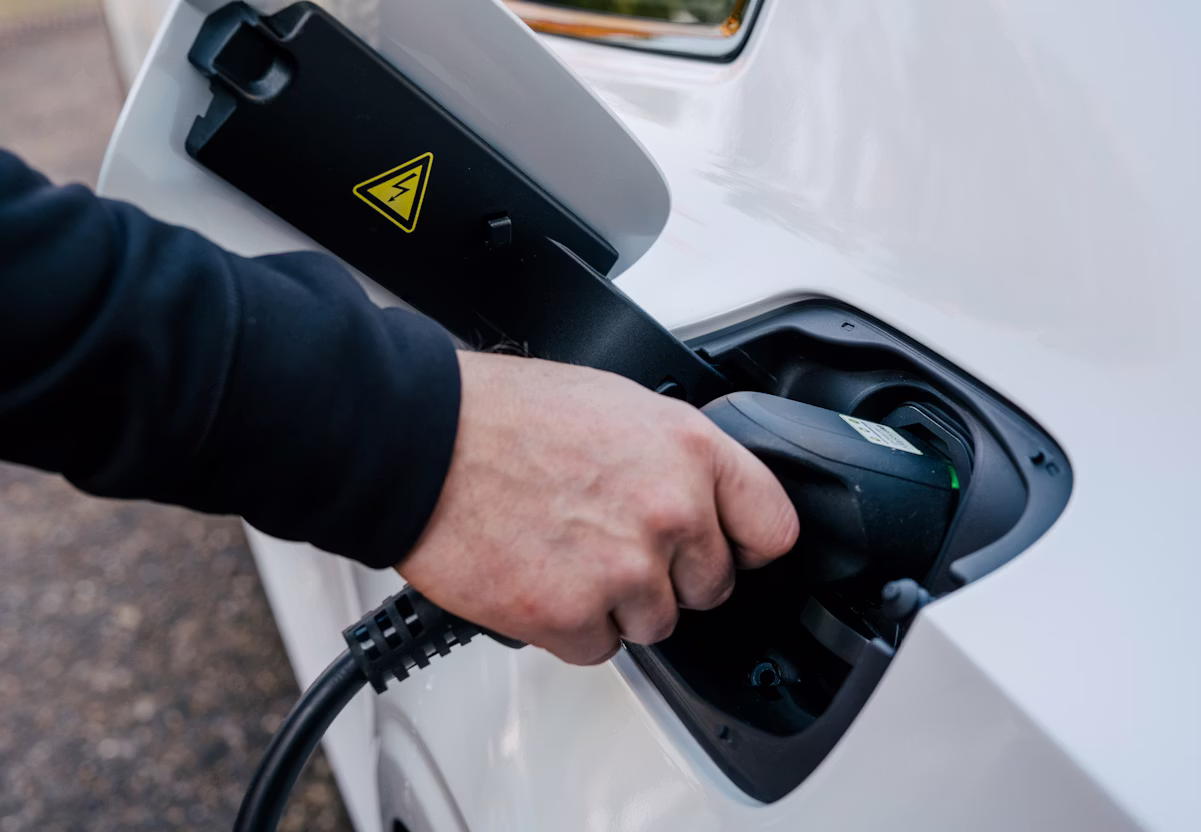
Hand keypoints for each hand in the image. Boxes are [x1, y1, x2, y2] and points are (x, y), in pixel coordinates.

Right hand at [396, 351, 798, 664]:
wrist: (419, 442)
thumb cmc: (502, 415)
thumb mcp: (617, 404)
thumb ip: (672, 457)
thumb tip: (700, 496)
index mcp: (689, 451)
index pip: (772, 527)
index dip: (744, 544)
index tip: (727, 549)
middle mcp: (669, 512)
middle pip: (710, 587)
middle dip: (667, 574)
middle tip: (610, 543)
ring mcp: (624, 570)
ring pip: (656, 624)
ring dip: (616, 604)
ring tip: (564, 553)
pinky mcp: (572, 617)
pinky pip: (598, 648)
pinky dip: (569, 626)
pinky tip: (539, 578)